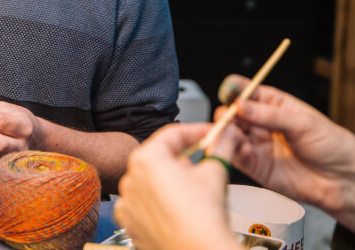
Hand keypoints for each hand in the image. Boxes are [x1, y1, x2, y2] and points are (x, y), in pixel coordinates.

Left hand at [114, 123, 242, 249]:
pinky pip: (145, 204)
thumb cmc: (203, 219)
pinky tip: (178, 209)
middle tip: (206, 162)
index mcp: (147, 159)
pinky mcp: (130, 223)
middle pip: (160, 158)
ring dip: (171, 181)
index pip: (173, 135)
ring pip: (152, 181)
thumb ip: (221, 146)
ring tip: (194, 192)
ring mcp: (128, 202)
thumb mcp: (215, 173)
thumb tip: (227, 134)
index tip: (211, 134)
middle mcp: (131, 178)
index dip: (197, 132)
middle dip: (184, 158)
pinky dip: (159, 203)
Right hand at [223, 74, 354, 212]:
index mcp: (272, 104)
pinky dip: (235, 152)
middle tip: (229, 117)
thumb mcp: (303, 123)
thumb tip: (240, 104)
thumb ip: (269, 115)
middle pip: (232, 113)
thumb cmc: (331, 145)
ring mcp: (257, 145)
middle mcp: (260, 123)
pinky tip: (243, 149)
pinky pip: (238, 158)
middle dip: (227, 114)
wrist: (345, 180)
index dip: (234, 89)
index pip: (245, 91)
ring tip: (233, 134)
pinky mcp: (257, 167)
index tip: (228, 91)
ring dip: (226, 133)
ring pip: (231, 135)